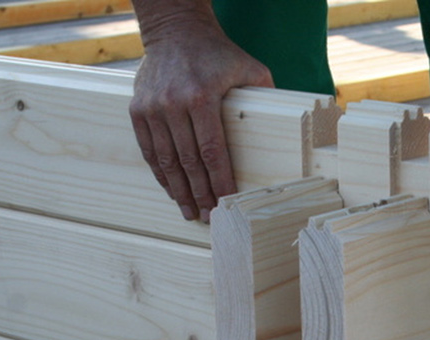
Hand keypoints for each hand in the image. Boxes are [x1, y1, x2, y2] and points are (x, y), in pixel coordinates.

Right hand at [129, 6, 272, 221]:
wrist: (175, 31)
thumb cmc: (218, 53)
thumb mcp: (249, 68)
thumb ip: (267, 95)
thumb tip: (291, 125)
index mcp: (202, 97)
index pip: (213, 151)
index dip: (219, 181)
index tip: (226, 203)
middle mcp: (174, 105)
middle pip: (189, 162)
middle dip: (200, 194)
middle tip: (208, 217)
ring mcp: (152, 108)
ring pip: (166, 160)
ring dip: (178, 190)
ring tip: (190, 211)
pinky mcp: (138, 110)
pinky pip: (149, 149)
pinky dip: (160, 173)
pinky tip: (172, 190)